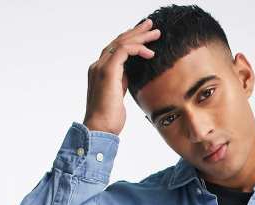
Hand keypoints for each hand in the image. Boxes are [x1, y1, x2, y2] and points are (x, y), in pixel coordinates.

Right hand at [83, 17, 161, 134]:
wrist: (100, 128)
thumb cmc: (109, 119)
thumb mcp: (118, 96)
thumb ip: (121, 83)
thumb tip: (130, 76)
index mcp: (101, 71)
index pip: (116, 50)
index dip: (131, 41)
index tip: (146, 38)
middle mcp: (99, 65)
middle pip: (118, 41)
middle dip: (136, 32)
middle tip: (151, 26)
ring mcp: (101, 67)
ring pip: (121, 42)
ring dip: (140, 36)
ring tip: (155, 33)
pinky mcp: (108, 72)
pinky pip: (123, 51)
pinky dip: (137, 49)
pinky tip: (149, 52)